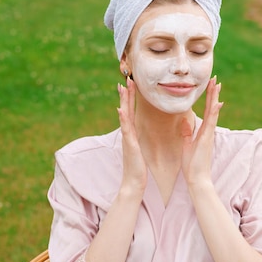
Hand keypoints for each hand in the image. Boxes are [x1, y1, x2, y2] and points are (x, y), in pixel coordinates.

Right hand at [117, 78, 146, 198]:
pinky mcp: (130, 145)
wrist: (134, 183)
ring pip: (124, 115)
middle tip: (126, 79)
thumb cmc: (139, 168)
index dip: (130, 98)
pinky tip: (121, 109)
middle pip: (126, 109)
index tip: (131, 85)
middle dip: (126, 94)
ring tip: (123, 87)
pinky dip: (123, 118)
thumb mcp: (140, 149)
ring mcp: (127, 138)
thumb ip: (138, 139)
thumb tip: (140, 132)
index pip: (130, 111)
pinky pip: (126, 129)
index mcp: (131, 133)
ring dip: (123, 101)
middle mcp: (127, 133)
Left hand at [181, 76, 222, 189]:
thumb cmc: (192, 165)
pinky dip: (214, 112)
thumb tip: (185, 120)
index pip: (207, 111)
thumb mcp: (187, 144)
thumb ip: (187, 132)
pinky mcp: (207, 139)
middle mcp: (208, 131)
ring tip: (217, 84)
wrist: (197, 179)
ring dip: (215, 98)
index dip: (208, 98)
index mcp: (203, 131)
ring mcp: (209, 134)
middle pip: (212, 108)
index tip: (210, 86)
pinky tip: (216, 102)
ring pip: (213, 112)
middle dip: (213, 93)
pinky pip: (211, 122)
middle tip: (216, 79)